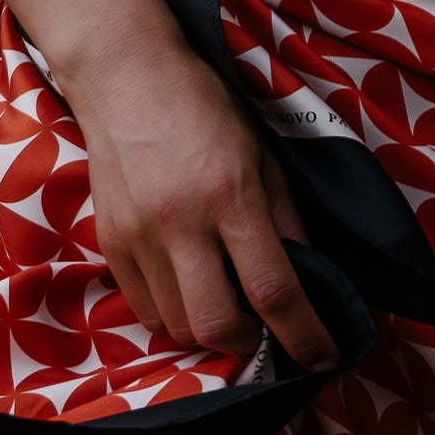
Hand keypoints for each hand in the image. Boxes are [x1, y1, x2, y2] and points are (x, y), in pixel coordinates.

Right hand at [72, 38, 334, 367]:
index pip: (274, 289)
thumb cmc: (204, 109)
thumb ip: (286, 220)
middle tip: (261, 326)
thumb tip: (309, 279)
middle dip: (248, 342)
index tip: (324, 358)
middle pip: (216, 325)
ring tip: (225, 303)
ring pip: (177, 325)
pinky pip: (144, 309)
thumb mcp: (263, 156)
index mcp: (231, 195)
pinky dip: (173, 314)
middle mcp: (181, 222)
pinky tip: (189, 288)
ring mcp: (139, 236)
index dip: (305, 334)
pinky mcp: (110, 243)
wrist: (125, 77)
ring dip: (209, 330)